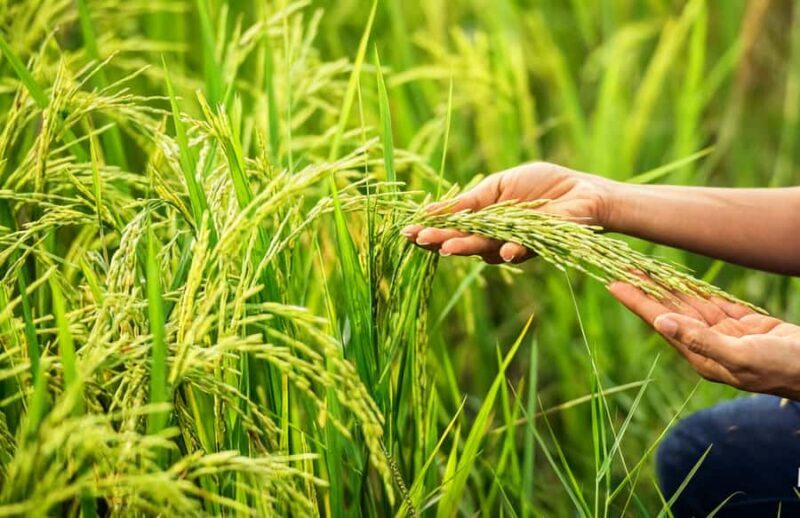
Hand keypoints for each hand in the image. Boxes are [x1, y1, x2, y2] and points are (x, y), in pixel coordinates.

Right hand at [401, 162, 614, 263]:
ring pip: (486, 248)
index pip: (452, 228)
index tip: (407, 231)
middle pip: (463, 241)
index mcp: (484, 222)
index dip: (431, 230)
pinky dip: (512, 250)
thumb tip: (432, 209)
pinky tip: (502, 250)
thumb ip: (471, 201)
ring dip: (467, 247)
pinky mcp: (540, 244)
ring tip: (447, 247)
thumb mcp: (499, 186)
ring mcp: (515, 244)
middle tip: (419, 240)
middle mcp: (495, 238)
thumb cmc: (541, 185)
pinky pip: (522, 249)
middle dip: (440, 240)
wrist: (582, 191)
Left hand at [609, 282, 799, 399]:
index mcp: (702, 356)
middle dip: (646, 289)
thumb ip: (701, 340)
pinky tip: (677, 280)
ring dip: (667, 286)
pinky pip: (714, 303)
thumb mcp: (742, 356)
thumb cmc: (783, 368)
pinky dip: (696, 289)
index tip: (613, 283)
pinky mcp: (744, 325)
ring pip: (689, 304)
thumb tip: (661, 323)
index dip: (637, 301)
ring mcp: (725, 335)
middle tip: (621, 266)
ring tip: (643, 268)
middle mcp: (708, 345)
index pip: (660, 322)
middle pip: (669, 310)